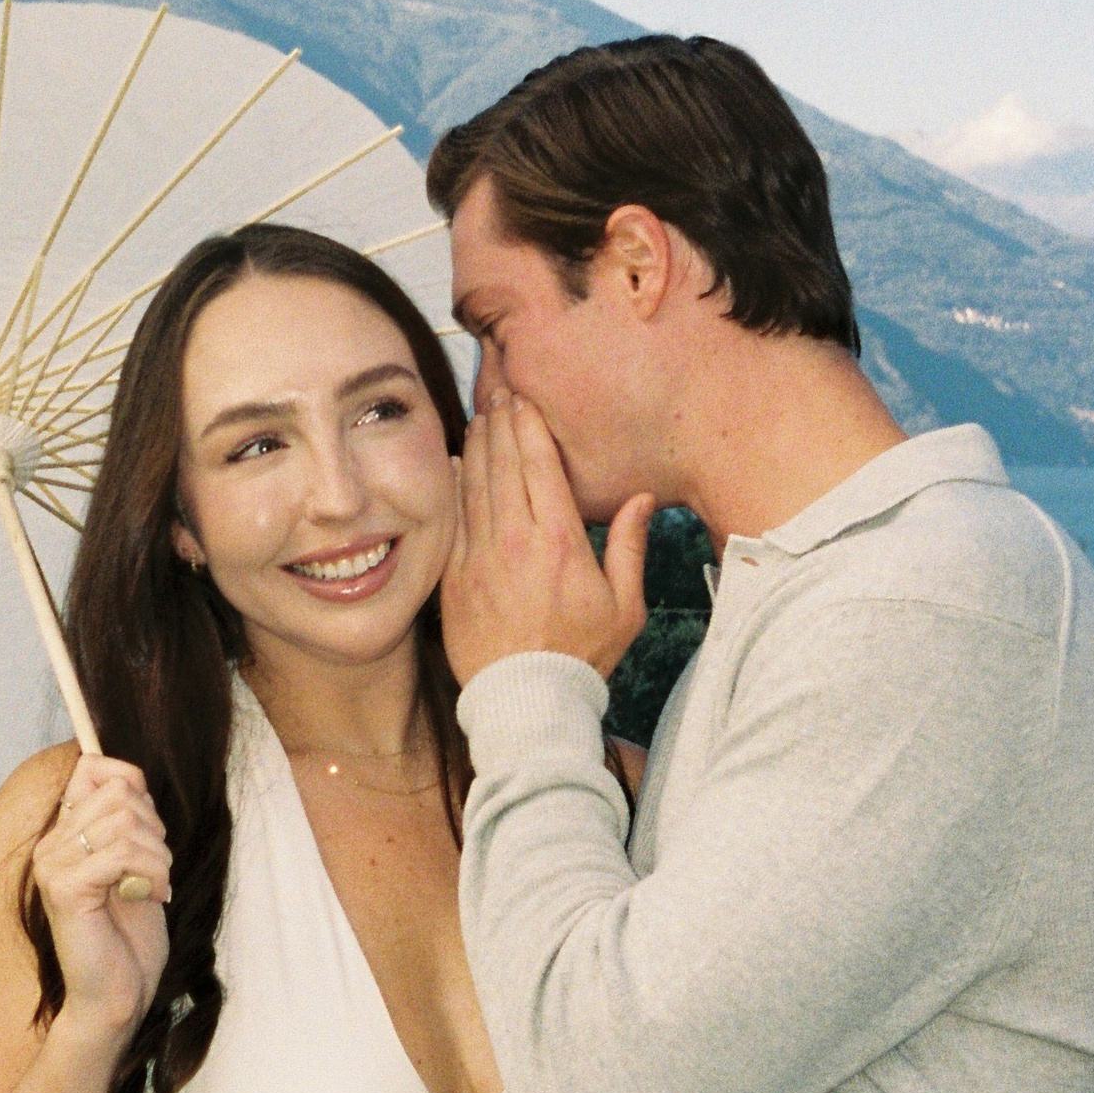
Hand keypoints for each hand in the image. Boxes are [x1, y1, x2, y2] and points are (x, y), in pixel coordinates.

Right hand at [29, 756, 170, 1035]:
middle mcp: (51, 845)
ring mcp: (53, 866)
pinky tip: (152, 897)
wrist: (115, 995)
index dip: (133, 784)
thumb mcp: (135, 866)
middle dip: (155, 827)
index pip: (92, 767)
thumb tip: (133, 778)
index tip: (150, 830)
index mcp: (64, 834)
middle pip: (118, 791)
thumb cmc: (128, 938)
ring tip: (157, 886)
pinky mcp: (66, 889)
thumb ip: (128, 823)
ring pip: (124, 820)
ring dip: (158, 855)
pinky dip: (151, 873)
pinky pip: (120, 853)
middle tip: (157, 868)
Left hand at [441, 393, 653, 688]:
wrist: (525, 699)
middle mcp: (515, 539)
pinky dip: (453, 485)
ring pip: (474, 484)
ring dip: (476, 446)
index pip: (541, 466)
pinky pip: (452, 518)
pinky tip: (454, 463)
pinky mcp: (454, 576)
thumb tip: (641, 498)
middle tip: (498, 393)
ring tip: (479, 418)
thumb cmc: (580, 655)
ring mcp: (479, 556)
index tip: (525, 401)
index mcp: (559, 541)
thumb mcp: (624, 606)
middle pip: (502, 464)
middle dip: (500, 423)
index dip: (530, 427)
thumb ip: (630, 546)